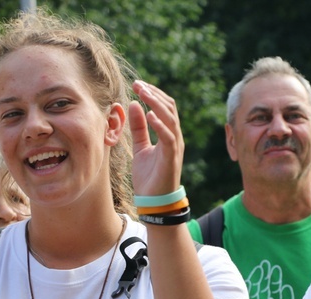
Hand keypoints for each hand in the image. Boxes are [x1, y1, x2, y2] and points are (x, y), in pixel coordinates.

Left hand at [129, 81, 183, 196]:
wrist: (154, 201)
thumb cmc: (149, 176)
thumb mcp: (140, 147)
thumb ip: (139, 127)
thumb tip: (135, 104)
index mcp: (169, 134)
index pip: (165, 107)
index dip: (153, 94)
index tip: (137, 84)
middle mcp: (175, 138)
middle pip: (170, 108)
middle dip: (154, 94)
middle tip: (138, 84)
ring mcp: (175, 147)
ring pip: (171, 118)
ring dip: (156, 104)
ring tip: (143, 93)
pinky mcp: (171, 157)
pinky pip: (169, 137)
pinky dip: (160, 125)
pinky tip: (150, 115)